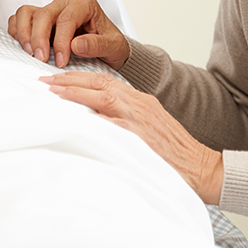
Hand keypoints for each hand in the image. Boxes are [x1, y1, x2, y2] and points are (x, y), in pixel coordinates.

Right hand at [8, 0, 128, 69]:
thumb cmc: (110, 44)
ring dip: (25, 33)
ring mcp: (50, 8)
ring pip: (27, 13)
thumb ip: (97, 45)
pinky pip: (20, 17)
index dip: (61, 41)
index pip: (66, 19)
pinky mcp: (39, 18)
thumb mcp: (113, 46)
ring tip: (30, 53)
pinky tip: (23, 47)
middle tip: (41, 60)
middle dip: (39, 38)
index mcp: (84, 3)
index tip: (60, 61)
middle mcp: (65, 2)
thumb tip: (75, 45)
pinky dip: (17, 30)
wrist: (107, 48)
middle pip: (44, 14)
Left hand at [40, 72, 223, 204]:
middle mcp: (139, 105)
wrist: (202, 168)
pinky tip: (73, 118)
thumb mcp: (149, 128)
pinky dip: (91, 118)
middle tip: (45, 81)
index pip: (105, 81)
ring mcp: (139, 120)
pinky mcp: (139, 137)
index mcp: (141, 101)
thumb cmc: (175, 153)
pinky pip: (110, 123)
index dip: (80, 78)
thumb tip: (95, 120)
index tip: (58, 80)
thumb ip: (125, 119)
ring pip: (103, 97)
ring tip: (52, 92)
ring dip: (75, 92)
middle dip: (70, 80)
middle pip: (100, 83)